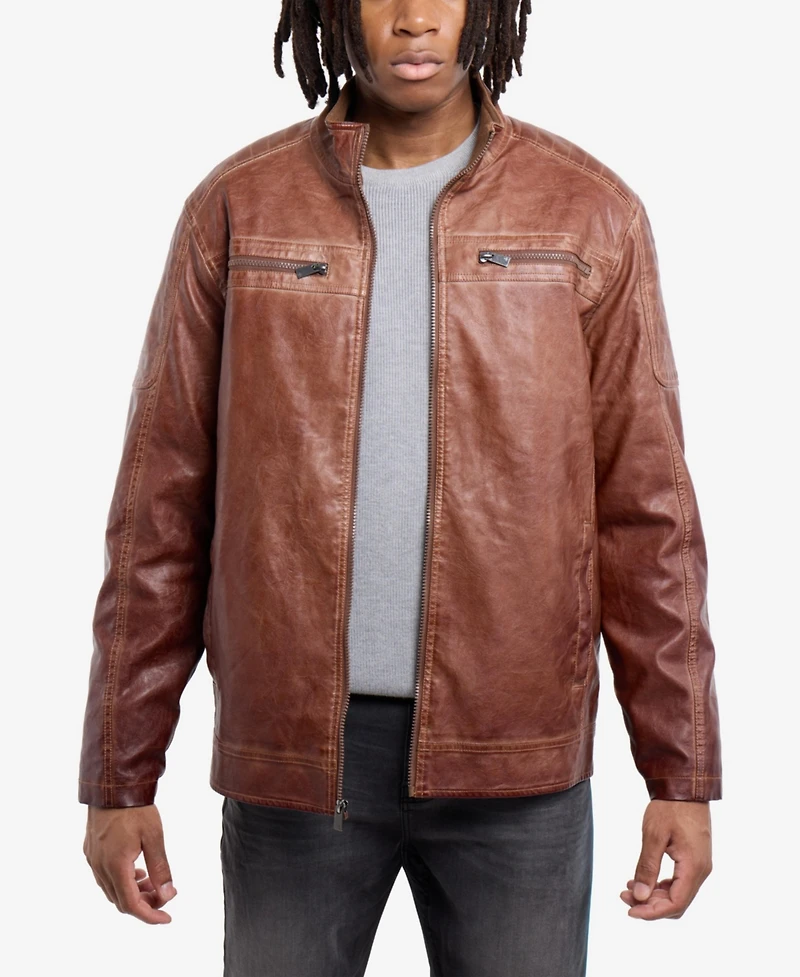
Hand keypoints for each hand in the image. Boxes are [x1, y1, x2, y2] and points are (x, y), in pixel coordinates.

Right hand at [83, 803, 177, 923]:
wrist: (112, 785)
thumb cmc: (135, 808)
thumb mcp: (154, 837)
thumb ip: (161, 868)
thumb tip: (168, 894)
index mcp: (115, 865)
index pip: (131, 904)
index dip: (150, 915)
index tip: (167, 918)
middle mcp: (100, 866)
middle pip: (121, 901)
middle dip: (145, 903)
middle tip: (166, 894)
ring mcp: (92, 859)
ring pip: (112, 890)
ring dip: (133, 892)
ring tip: (153, 881)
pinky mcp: (90, 850)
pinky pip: (105, 877)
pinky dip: (122, 880)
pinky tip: (137, 870)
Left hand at [621, 799, 712, 919]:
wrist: (684, 787)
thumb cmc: (669, 808)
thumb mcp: (654, 836)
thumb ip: (647, 867)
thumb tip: (639, 897)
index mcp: (694, 867)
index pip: (675, 904)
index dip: (652, 912)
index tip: (630, 911)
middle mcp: (701, 871)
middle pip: (676, 903)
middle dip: (649, 904)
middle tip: (624, 896)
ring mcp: (699, 866)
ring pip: (677, 894)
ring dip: (653, 895)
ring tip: (628, 888)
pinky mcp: (694, 859)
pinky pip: (678, 882)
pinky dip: (660, 885)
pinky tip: (641, 879)